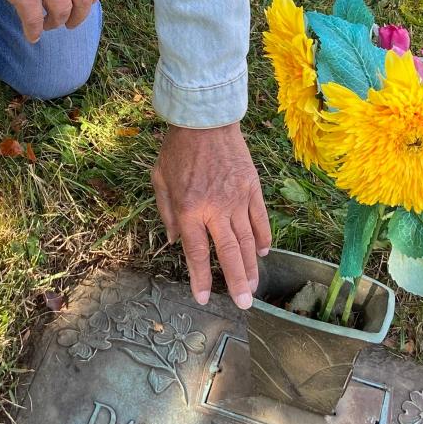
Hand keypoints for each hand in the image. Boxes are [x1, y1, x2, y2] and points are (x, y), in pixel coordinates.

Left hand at [152, 123, 271, 308]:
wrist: (205, 119)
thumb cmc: (177, 149)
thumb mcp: (159, 180)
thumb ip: (167, 213)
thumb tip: (174, 242)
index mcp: (189, 210)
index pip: (196, 252)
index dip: (200, 278)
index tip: (204, 298)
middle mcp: (214, 209)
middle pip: (228, 253)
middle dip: (237, 282)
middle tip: (244, 304)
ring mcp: (237, 199)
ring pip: (247, 241)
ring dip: (251, 267)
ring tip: (255, 287)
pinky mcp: (252, 188)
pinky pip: (260, 219)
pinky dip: (263, 238)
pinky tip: (263, 253)